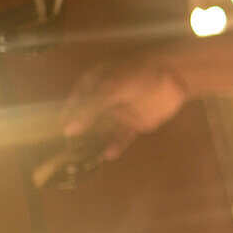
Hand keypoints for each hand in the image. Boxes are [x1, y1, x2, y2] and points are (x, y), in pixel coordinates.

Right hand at [61, 58, 187, 158]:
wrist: (172, 77)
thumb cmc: (138, 74)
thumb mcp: (110, 88)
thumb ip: (90, 109)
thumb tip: (69, 129)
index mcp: (94, 84)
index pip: (76, 103)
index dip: (68, 117)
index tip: (60, 133)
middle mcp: (104, 100)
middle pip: (89, 120)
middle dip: (81, 135)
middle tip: (71, 151)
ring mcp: (120, 112)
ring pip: (104, 131)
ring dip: (97, 143)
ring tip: (89, 158)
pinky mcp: (135, 124)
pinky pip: (122, 137)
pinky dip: (116, 145)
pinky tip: (110, 153)